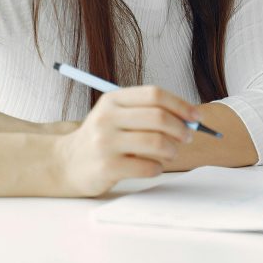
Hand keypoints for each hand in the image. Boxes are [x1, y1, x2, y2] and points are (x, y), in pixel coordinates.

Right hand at [51, 85, 199, 196]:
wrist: (66, 163)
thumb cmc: (102, 138)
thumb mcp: (116, 115)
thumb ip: (148, 112)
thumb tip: (189, 118)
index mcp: (113, 100)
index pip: (154, 94)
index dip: (180, 105)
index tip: (196, 117)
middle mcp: (107, 118)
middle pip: (158, 117)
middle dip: (181, 128)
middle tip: (187, 137)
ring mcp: (105, 143)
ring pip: (156, 142)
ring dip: (172, 149)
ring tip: (171, 153)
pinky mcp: (107, 167)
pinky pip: (147, 167)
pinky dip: (158, 167)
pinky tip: (153, 166)